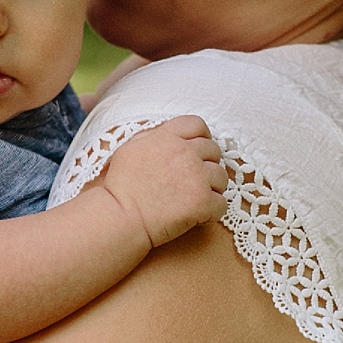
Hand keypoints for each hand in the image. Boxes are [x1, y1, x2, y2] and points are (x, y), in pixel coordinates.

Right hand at [96, 117, 228, 247]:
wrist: (120, 217)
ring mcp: (196, 176)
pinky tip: (197, 215)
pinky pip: (221, 203)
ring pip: (221, 177)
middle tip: (193, 182)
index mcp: (167, 137)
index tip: (197, 152)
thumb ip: (155, 138)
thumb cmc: (121, 187)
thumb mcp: (131, 149)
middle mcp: (184, 152)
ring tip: (193, 200)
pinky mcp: (202, 201)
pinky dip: (212, 211)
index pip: (197, 124)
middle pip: (214, 151)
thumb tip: (172, 136)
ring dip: (211, 189)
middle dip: (206, 165)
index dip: (201, 137)